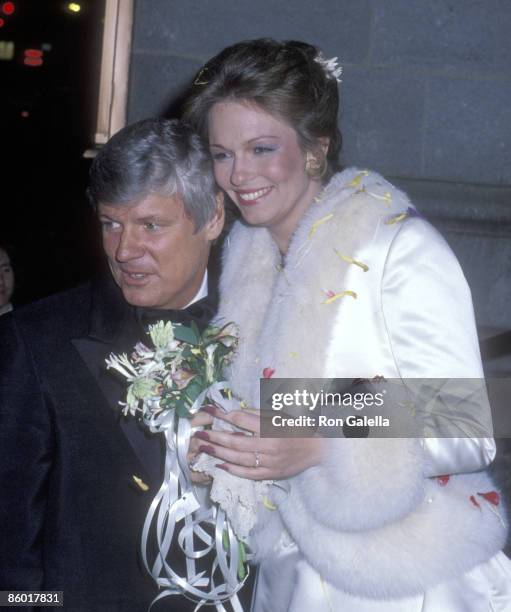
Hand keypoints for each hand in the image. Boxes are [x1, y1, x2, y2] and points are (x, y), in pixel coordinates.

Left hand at [191, 406, 322, 480]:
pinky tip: (220, 465)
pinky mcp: (271, 473)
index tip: (208, 409)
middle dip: (215, 436)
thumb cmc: (297, 426)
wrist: (319, 447)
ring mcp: (269, 462)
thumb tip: (234, 412)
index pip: (240, 420)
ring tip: (205, 447)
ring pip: (238, 459)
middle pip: (235, 442)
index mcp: (270, 427)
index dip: (222, 414)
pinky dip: (233, 470)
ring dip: (219, 453)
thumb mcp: (278, 413)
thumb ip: (256, 413)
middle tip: (199, 432)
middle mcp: (268, 445)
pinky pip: (248, 474)